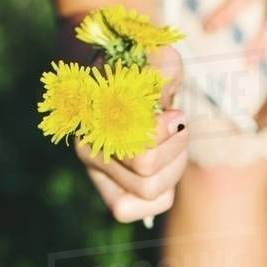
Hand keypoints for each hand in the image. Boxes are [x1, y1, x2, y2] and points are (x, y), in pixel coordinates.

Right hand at [57, 22, 188, 224]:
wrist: (125, 79)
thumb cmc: (143, 68)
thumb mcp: (156, 59)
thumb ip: (161, 65)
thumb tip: (165, 73)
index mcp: (92, 116)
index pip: (135, 145)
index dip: (164, 133)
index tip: (175, 113)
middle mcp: (88, 149)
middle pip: (146, 171)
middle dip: (175, 148)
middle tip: (179, 125)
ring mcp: (99, 175)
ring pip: (151, 190)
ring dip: (174, 166)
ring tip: (175, 143)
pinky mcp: (116, 196)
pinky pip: (149, 207)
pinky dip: (167, 190)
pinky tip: (165, 166)